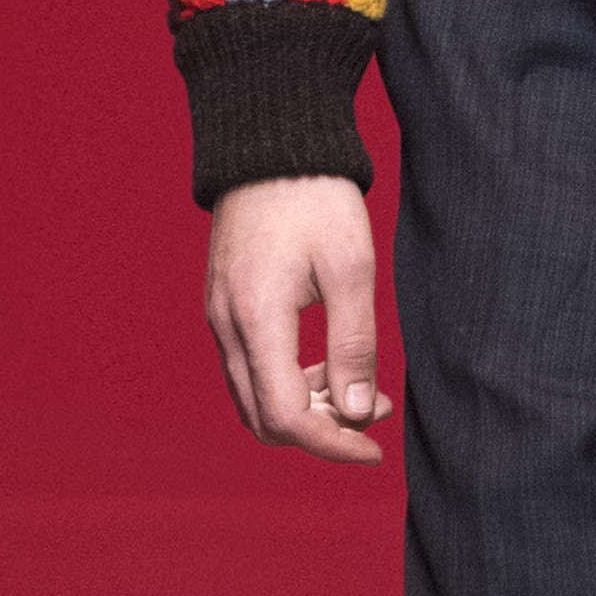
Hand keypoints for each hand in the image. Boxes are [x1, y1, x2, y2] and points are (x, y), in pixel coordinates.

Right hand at [205, 176, 389, 464]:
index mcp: (257, 319)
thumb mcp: (351, 269)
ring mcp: (220, 317)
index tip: (375, 450)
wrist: (271, 144)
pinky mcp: (225, 307)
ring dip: (306, 408)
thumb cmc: (315, 198)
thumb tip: (357, 413)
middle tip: (375, 414)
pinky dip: (289, 382)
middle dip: (322, 431)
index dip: (333, 444)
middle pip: (264, 418)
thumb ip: (354, 346)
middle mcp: (227, 326)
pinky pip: (250, 369)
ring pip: (255, 397)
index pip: (286, 417)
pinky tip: (330, 364)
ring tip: (361, 389)